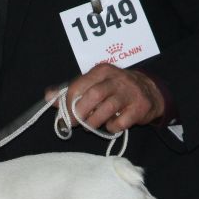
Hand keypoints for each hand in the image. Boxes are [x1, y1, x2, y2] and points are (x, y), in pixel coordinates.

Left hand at [46, 64, 164, 133]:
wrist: (150, 91)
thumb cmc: (115, 89)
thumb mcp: (94, 85)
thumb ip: (72, 91)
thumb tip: (48, 96)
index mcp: (101, 71)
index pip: (79, 85)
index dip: (68, 103)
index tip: (65, 115)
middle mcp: (116, 79)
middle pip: (93, 96)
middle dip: (80, 113)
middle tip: (75, 124)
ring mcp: (129, 93)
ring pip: (106, 109)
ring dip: (94, 122)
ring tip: (90, 125)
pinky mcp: (139, 107)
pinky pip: (120, 122)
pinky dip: (112, 127)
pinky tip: (111, 125)